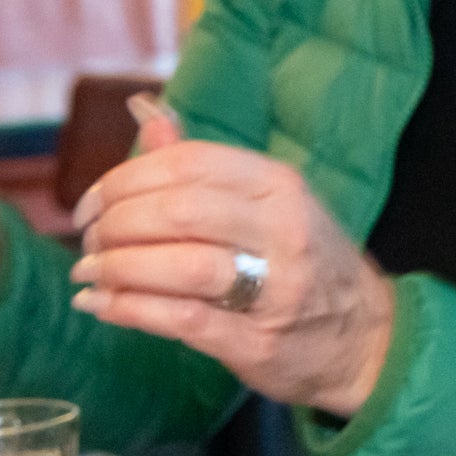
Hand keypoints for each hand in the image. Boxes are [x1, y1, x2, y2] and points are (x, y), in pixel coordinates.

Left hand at [69, 101, 397, 416]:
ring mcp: (275, 289)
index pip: (187, 164)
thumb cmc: (303, 263)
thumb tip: (144, 113)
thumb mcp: (268, 201)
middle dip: (115, 225)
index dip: (124, 180)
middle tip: (88, 241)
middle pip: (178, 211)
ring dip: (117, 268)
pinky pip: (181, 319)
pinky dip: (129, 310)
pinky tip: (101, 305)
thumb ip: (203, 165)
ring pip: (179, 266)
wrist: (367, 338)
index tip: (90, 204)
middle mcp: (283, 231)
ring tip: (90, 272)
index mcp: (279, 185)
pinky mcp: (258, 342)